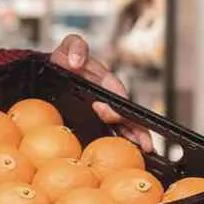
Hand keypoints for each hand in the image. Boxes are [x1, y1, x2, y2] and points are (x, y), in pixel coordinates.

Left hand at [50, 34, 152, 151]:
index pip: (117, 95)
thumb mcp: (68, 47)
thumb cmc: (66, 60)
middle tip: (144, 144)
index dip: (116, 106)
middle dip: (138, 129)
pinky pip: (112, 133)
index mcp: (107, 81)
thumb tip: (76, 62)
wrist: (57, 72)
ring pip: (126, 126)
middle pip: (129, 115)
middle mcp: (111, 98)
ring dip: (137, 139)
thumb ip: (75, 47)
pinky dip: (123, 144)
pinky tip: (131, 156)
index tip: (104, 111)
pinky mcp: (99, 122)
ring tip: (146, 152)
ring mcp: (107, 111)